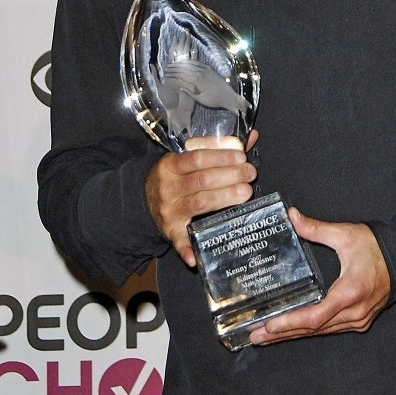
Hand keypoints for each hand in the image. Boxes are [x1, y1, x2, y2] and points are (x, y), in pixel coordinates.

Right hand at [145, 131, 258, 266]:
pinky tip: (196, 257)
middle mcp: (168, 188)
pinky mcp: (171, 232)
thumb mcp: (189, 158)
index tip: (241, 156)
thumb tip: (251, 136)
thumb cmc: (175, 176)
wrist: (144, 200)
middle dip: (229, 176)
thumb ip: (218, 148)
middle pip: (201, 180)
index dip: (221, 156)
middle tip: (250, 173)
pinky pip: (179, 241)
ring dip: (224, 198)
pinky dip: (187, 249)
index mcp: (170, 165)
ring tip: (246, 192)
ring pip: (199, 203)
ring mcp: (169, 211)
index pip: (197, 157)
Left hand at [248, 207, 391, 343]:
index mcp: (350, 292)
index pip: (315, 316)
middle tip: (255, 336)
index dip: (290, 322)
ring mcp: (358, 320)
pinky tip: (291, 331)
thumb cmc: (376, 246)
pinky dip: (308, 331)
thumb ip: (316, 228)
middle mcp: (354, 312)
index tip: (269, 326)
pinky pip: (329, 329)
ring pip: (320, 332)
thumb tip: (292, 216)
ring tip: (265, 337)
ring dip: (293, 335)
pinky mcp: (359, 321)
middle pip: (313, 329)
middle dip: (282, 334)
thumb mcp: (345, 234)